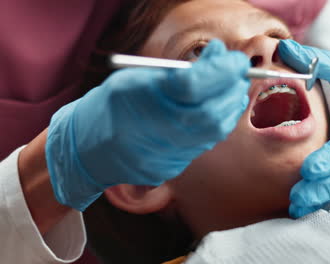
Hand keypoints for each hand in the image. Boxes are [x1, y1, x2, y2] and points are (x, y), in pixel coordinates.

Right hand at [46, 40, 250, 210]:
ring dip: (230, 106)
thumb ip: (181, 69)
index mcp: (142, 102)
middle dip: (232, 90)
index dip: (222, 70)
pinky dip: (219, 123)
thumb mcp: (138, 76)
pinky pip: (205, 143)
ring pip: (214, 132)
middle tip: (238, 73)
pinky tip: (218, 109)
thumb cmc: (112, 106)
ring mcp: (165, 155)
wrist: (88, 148)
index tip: (236, 60)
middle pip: (211, 114)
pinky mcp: (172, 167)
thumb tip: (218, 54)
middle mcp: (155, 133)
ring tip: (231, 88)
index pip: (194, 86)